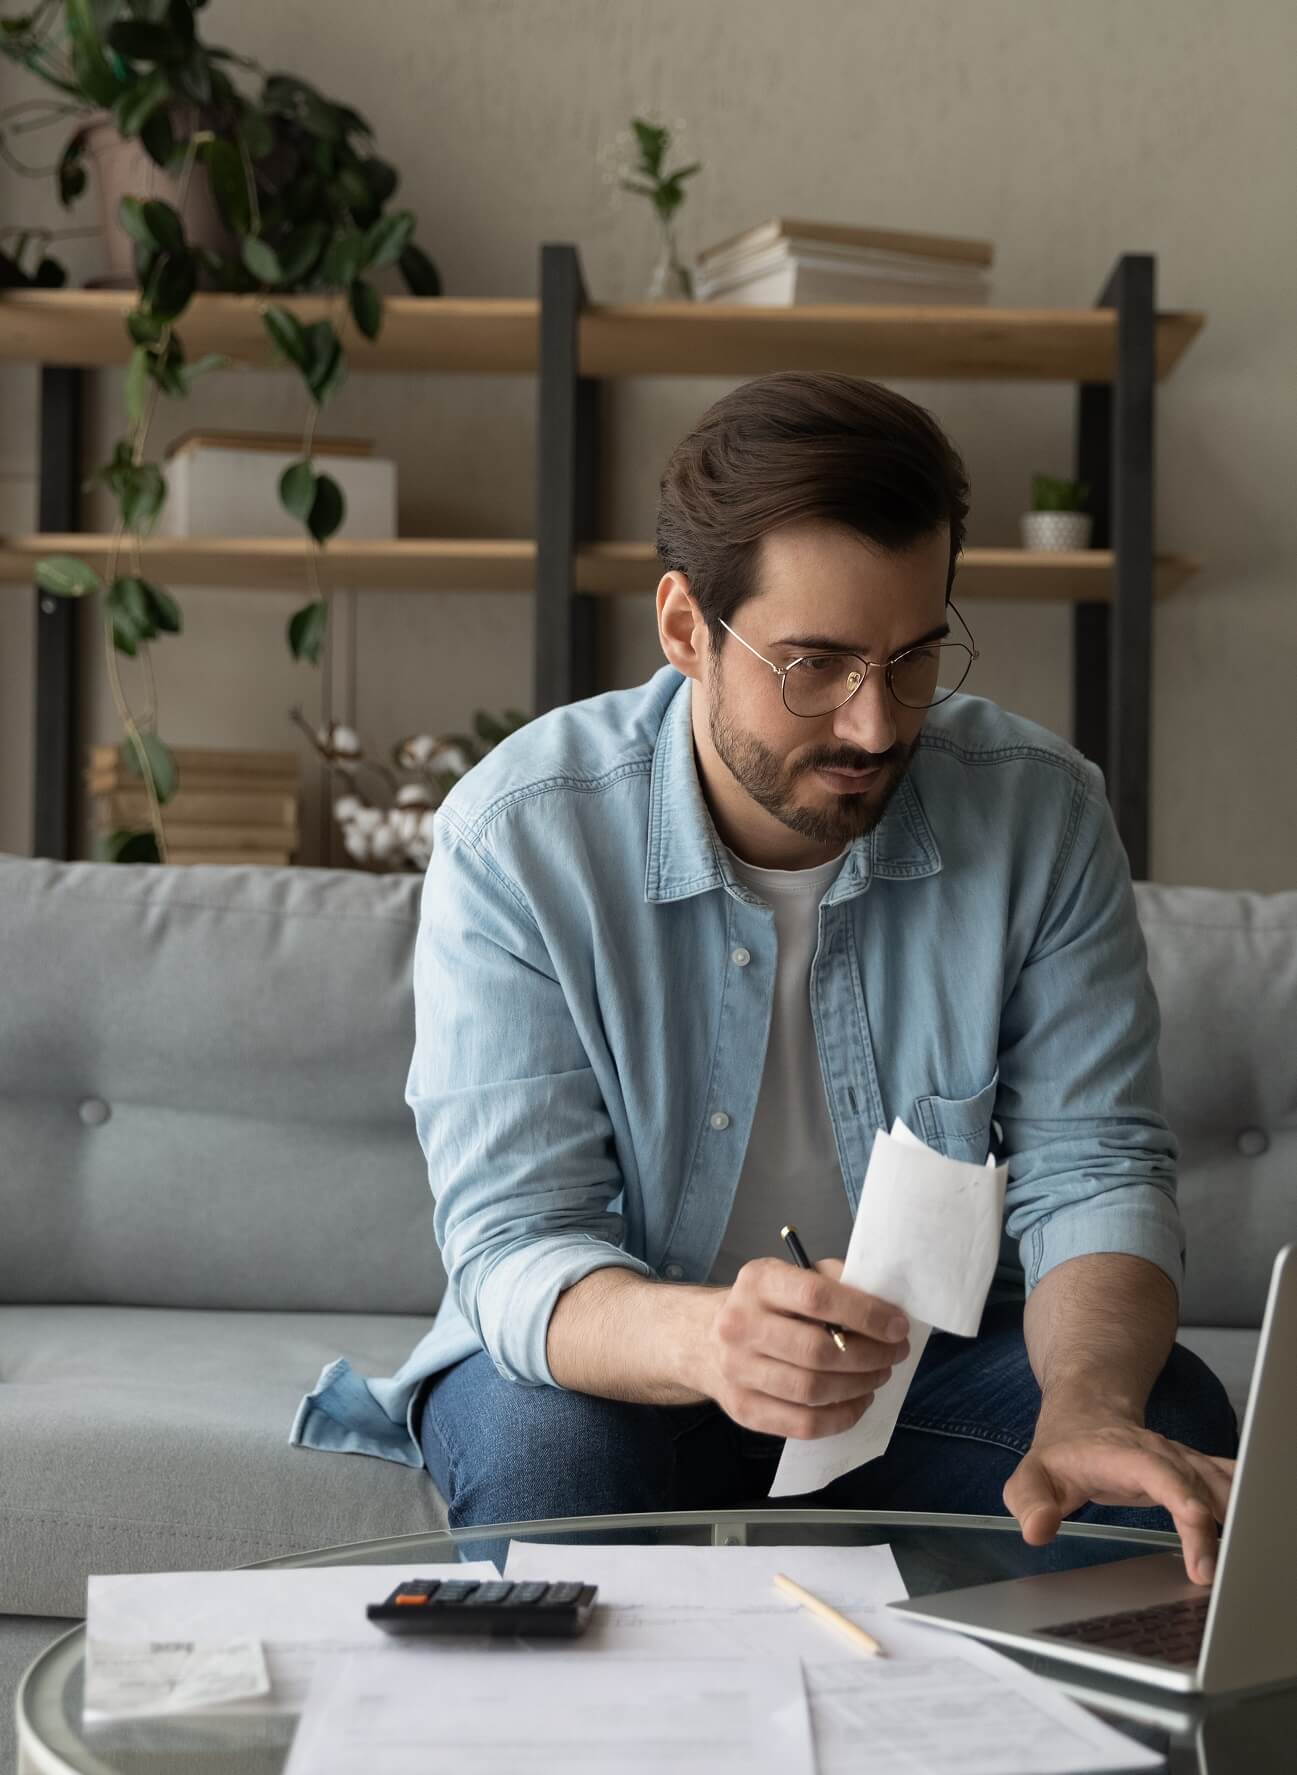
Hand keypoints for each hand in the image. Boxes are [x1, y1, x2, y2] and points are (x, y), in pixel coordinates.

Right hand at [696, 1256, 910, 1439]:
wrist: (702, 1337)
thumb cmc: (765, 1304)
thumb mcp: (792, 1274)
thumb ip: (834, 1280)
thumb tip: (884, 1303)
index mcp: (758, 1281)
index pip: (817, 1296)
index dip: (865, 1314)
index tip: (897, 1326)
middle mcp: (740, 1325)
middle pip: (817, 1351)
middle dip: (870, 1356)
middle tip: (895, 1354)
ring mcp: (737, 1371)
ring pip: (812, 1391)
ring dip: (859, 1387)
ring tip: (879, 1375)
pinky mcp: (742, 1409)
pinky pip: (802, 1425)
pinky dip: (841, 1417)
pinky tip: (858, 1401)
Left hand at [1003, 1416, 1236, 1584]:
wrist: (1086, 1411)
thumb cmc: (1062, 1450)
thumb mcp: (1031, 1475)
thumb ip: (1029, 1501)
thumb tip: (1038, 1529)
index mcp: (1124, 1454)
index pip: (1160, 1474)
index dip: (1183, 1503)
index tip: (1198, 1534)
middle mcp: (1162, 1455)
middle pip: (1200, 1486)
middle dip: (1217, 1527)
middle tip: (1224, 1574)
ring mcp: (1183, 1462)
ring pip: (1223, 1485)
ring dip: (1240, 1519)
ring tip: (1251, 1562)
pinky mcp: (1196, 1472)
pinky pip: (1231, 1484)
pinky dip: (1250, 1503)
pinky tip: (1264, 1528)